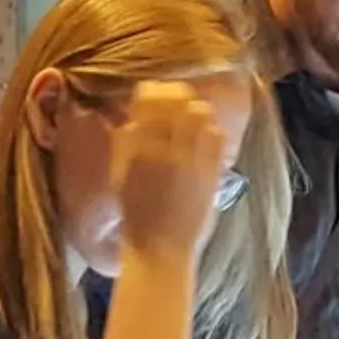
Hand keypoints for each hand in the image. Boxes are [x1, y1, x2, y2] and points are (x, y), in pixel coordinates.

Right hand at [113, 81, 225, 261]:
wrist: (160, 247)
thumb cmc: (135, 212)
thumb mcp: (120, 173)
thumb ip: (126, 142)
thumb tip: (135, 116)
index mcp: (139, 147)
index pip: (149, 99)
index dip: (152, 91)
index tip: (153, 94)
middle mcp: (166, 148)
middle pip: (178, 100)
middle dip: (177, 95)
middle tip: (175, 100)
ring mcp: (193, 158)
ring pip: (201, 113)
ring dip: (195, 110)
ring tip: (190, 119)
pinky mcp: (212, 170)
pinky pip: (217, 135)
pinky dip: (211, 130)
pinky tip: (203, 139)